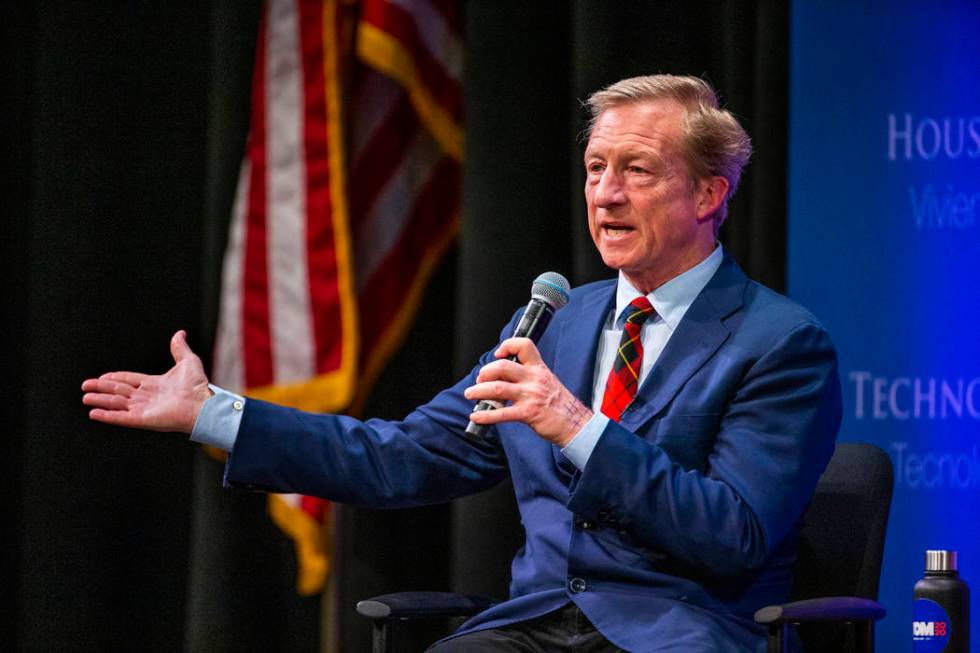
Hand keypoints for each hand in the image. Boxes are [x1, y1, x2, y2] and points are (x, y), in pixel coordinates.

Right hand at [81, 330, 212, 433]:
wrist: (202, 404)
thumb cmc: (198, 386)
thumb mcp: (188, 361)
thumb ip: (179, 348)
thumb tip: (180, 333)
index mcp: (155, 384)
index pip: (129, 380)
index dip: (115, 378)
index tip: (102, 376)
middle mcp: (147, 397)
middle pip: (118, 391)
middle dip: (101, 388)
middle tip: (85, 386)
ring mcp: (143, 409)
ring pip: (116, 403)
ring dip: (100, 400)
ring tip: (85, 397)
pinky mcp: (141, 419)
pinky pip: (120, 417)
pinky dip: (106, 416)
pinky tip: (93, 413)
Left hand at [464, 337, 592, 445]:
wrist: (575, 423)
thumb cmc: (560, 404)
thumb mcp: (547, 381)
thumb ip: (529, 376)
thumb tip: (504, 377)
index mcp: (539, 369)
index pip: (524, 346)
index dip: (508, 346)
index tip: (498, 354)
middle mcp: (534, 379)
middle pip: (503, 367)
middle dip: (485, 372)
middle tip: (479, 380)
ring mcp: (531, 396)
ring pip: (498, 388)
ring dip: (479, 391)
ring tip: (470, 394)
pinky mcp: (528, 413)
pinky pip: (502, 413)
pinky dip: (485, 415)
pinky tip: (477, 416)